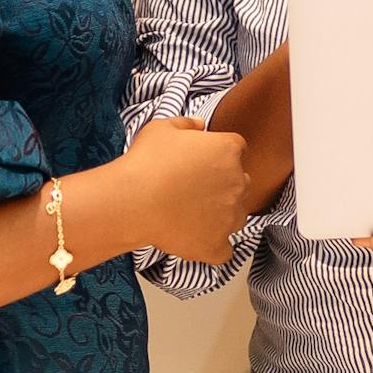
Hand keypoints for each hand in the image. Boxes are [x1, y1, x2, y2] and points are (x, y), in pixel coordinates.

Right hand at [112, 116, 250, 264]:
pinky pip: (224, 249)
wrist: (132, 202)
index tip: (199, 162)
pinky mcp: (218, 245)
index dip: (217, 154)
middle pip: (240, 182)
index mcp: (228, 150)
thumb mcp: (161, 129)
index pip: (235, 149)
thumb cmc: (145, 162)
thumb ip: (186, 123)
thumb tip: (200, 125)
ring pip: (236, 215)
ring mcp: (231, 216)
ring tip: (190, 214)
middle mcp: (238, 182)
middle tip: (191, 188)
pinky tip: (193, 239)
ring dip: (221, 215)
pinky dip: (212, 246)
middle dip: (222, 184)